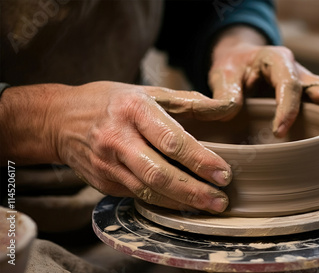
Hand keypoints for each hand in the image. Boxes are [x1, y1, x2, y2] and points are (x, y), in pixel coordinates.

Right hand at [50, 81, 232, 212]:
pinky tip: (182, 204)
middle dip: (193, 191)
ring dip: (181, 202)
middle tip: (220, 200)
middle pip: (159, 173)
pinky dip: (163, 202)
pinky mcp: (102, 182)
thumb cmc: (111, 102)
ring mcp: (107, 163)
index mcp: (133, 110)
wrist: (59, 120)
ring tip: (208, 207)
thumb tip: (226, 108)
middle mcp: (117, 138)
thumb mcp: (147, 91)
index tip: (223, 173)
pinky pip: (137, 195)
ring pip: (148, 191)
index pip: (171, 140)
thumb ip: (188, 102)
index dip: (200, 160)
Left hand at [209, 27, 318, 160]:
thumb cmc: (233, 68)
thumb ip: (225, 92)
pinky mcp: (308, 101)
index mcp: (278, 60)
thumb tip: (232, 113)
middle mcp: (299, 71)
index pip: (290, 84)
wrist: (239, 63)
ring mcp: (307, 86)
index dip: (288, 108)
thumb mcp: (222, 74)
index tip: (279, 133)